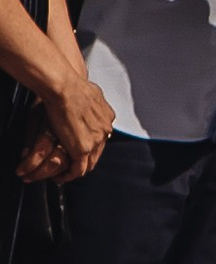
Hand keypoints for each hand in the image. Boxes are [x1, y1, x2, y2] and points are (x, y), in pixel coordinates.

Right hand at [18, 65, 113, 182]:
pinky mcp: (83, 149)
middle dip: (87, 159)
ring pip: (90, 162)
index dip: (92, 143)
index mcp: (106, 116)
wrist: (65, 88)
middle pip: (98, 151)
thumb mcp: (88, 92)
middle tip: (73, 164)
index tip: (81, 145)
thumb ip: (90, 101)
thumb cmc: (70, 86)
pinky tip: (62, 177)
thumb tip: (87, 97)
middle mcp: (104, 130)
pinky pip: (79, 169)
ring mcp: (95, 141)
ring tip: (67, 173)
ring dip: (79, 169)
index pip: (101, 135)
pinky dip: (70, 175)